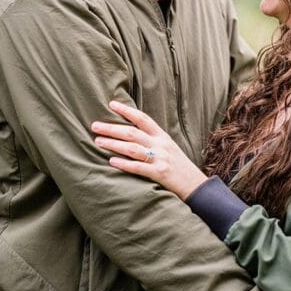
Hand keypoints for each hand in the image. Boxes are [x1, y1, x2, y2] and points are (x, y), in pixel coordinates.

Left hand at [92, 100, 206, 199]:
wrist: (196, 185)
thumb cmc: (179, 167)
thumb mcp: (169, 148)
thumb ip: (153, 140)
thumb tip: (131, 134)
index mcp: (162, 136)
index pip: (143, 118)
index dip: (127, 110)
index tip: (111, 104)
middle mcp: (161, 145)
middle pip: (132, 132)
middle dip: (112, 128)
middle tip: (95, 126)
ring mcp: (160, 159)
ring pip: (133, 148)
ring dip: (113, 144)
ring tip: (98, 141)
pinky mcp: (159, 174)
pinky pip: (138, 167)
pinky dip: (124, 164)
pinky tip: (111, 161)